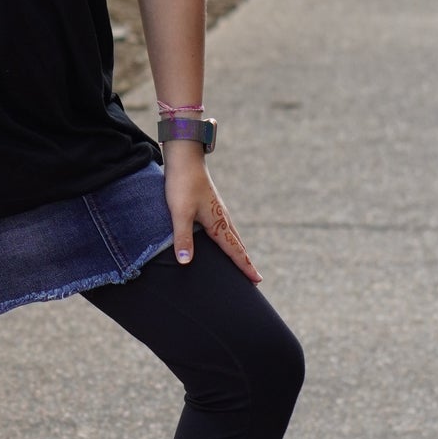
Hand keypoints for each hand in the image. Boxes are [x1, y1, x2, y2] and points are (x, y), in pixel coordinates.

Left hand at [163, 146, 260, 283]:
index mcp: (218, 222)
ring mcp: (218, 210)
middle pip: (238, 245)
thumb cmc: (182, 184)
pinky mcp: (211, 205)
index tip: (257, 281)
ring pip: (233, 235)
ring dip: (239, 250)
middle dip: (245, 262)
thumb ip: (182, 238)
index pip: (234, 250)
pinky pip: (225, 227)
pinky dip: (230, 239)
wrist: (185, 157)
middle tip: (255, 279)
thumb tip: (186, 262)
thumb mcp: (180, 213)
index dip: (245, 266)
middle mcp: (222, 218)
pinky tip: (224, 238)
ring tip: (243, 261)